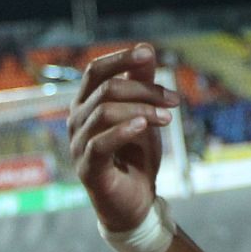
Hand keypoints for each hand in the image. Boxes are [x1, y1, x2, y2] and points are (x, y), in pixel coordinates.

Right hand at [68, 44, 180, 230]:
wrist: (136, 202)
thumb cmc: (135, 155)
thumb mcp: (143, 113)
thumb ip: (141, 83)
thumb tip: (146, 49)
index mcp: (86, 104)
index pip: (96, 71)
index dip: (120, 58)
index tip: (148, 53)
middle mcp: (76, 121)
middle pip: (106, 89)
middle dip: (144, 90)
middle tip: (174, 100)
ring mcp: (78, 145)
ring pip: (105, 112)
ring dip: (142, 111)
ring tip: (167, 118)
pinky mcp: (87, 168)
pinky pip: (100, 144)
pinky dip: (123, 131)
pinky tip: (143, 126)